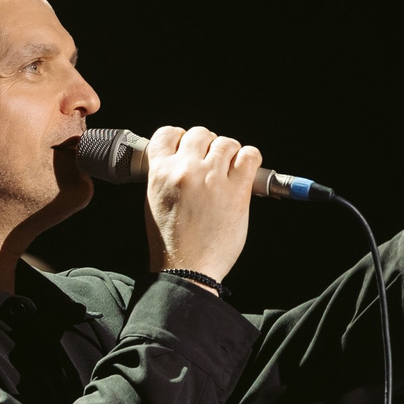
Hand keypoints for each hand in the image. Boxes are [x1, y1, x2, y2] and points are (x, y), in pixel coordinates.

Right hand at [141, 126, 264, 283]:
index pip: (168, 134)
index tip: (187, 146)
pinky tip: (244, 171)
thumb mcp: (154, 201)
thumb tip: (183, 158)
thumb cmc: (171, 241)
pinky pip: (249, 155)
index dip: (180, 137)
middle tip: (211, 163)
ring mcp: (212, 178)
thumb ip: (166, 175)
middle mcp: (185, 170)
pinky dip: (249, 159)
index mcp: (160, 173)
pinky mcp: (236, 189)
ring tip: (227, 171)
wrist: (187, 269)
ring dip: (229, 153)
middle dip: (207, 145)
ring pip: (226, 142)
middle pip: (200, 133)